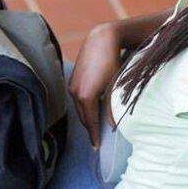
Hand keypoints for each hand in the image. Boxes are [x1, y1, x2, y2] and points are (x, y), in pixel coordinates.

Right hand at [69, 22, 122, 147]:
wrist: (101, 40)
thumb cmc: (113, 62)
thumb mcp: (115, 86)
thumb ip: (112, 106)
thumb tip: (113, 125)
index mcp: (85, 96)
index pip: (90, 122)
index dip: (94, 135)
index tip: (97, 148)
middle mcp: (75, 92)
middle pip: (83, 117)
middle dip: (90, 128)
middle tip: (97, 140)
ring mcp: (72, 85)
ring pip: (80, 108)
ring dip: (87, 117)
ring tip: (95, 126)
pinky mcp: (72, 79)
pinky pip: (78, 99)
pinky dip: (85, 107)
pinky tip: (92, 108)